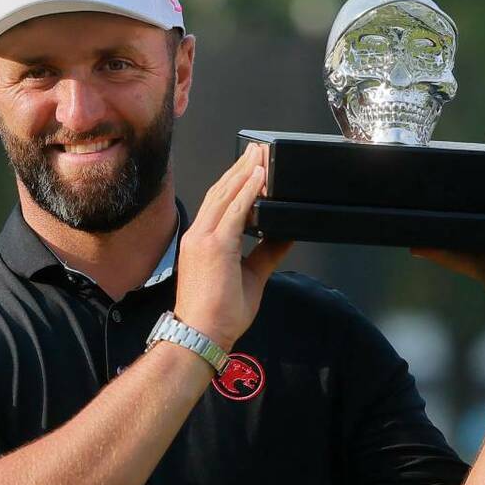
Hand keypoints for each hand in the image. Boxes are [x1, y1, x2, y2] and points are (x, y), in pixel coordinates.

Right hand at [174, 143, 293, 351]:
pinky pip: (234, 211)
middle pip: (221, 191)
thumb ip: (267, 252)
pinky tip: (260, 177)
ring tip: (261, 154)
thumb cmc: (219, 314)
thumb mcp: (251, 276)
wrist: (202, 335)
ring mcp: (204, 238)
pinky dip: (248, 191)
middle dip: (241, 168)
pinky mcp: (215, 246)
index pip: (219, 203)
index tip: (252, 167)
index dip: (236, 182)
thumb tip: (285, 234)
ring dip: (245, 172)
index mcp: (202, 241)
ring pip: (226, 195)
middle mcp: (199, 235)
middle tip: (257, 149)